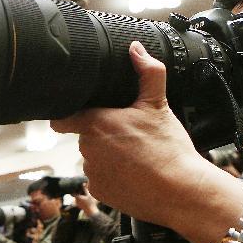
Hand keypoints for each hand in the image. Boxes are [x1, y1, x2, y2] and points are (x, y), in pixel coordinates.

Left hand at [51, 41, 215, 228]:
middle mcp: (87, 151)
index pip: (61, 119)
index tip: (77, 114)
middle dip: (102, 134)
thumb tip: (136, 49)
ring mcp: (92, 174)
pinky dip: (114, 177)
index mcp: (95, 125)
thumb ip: (148, 72)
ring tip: (135, 155)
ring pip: (95, 159)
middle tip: (128, 134)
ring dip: (108, 156)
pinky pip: (101, 180)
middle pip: (85, 137)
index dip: (67, 115)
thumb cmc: (168, 149)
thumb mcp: (158, 104)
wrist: (181, 192)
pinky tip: (134, 174)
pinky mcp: (101, 194)